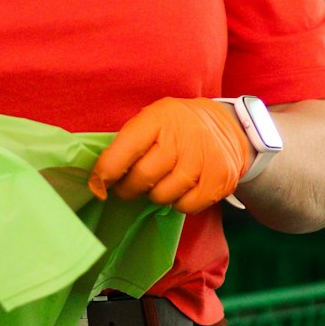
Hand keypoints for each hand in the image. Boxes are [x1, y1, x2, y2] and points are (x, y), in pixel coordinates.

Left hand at [88, 97, 253, 213]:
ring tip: (158, 182)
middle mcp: (180, 138)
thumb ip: (129, 143)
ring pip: (162, 196)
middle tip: (127, 188)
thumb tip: (99, 178)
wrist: (227, 127)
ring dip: (154, 195)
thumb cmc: (178, 126)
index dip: (106, 171)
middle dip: (128, 188)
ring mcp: (201, 160)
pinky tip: (179, 188)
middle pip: (143, 177)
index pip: (125, 149)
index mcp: (158, 118)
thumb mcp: (153, 119)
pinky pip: (185, 207)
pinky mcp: (218, 181)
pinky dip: (177, 203)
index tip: (96, 186)